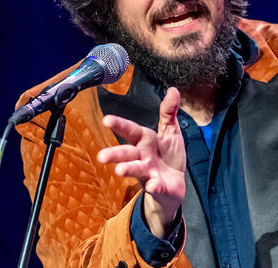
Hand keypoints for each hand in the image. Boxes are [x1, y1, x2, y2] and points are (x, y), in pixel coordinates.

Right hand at [97, 87, 185, 236]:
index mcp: (145, 140)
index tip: (107, 120)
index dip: (119, 125)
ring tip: (120, 170)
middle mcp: (143, 156)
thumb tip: (172, 91)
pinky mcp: (158, 187)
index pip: (130, 130)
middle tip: (102, 156)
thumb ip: (168, 112)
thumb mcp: (170, 131)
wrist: (175, 184)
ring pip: (136, 170)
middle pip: (127, 153)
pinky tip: (152, 185)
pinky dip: (154, 186)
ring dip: (128, 169)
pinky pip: (155, 187)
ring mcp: (149, 172)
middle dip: (115, 154)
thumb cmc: (169, 156)